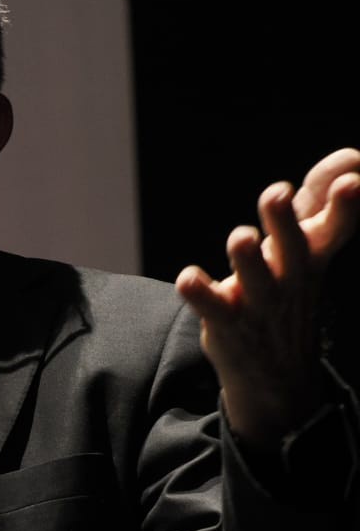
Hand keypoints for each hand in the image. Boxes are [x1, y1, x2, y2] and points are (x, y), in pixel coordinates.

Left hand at [176, 148, 359, 446]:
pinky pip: (213, 309)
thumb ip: (318, 203)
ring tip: (241, 235)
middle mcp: (289, 279)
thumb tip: (350, 156)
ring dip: (247, 258)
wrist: (276, 373)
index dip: (344, 207)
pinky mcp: (227, 323)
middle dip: (285, 222)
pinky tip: (188, 278)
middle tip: (277, 192)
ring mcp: (259, 304)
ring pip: (256, 280)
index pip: (334, 230)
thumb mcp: (306, 251)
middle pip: (294, 249)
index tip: (350, 181)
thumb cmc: (286, 292)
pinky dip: (201, 293)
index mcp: (310, 258)